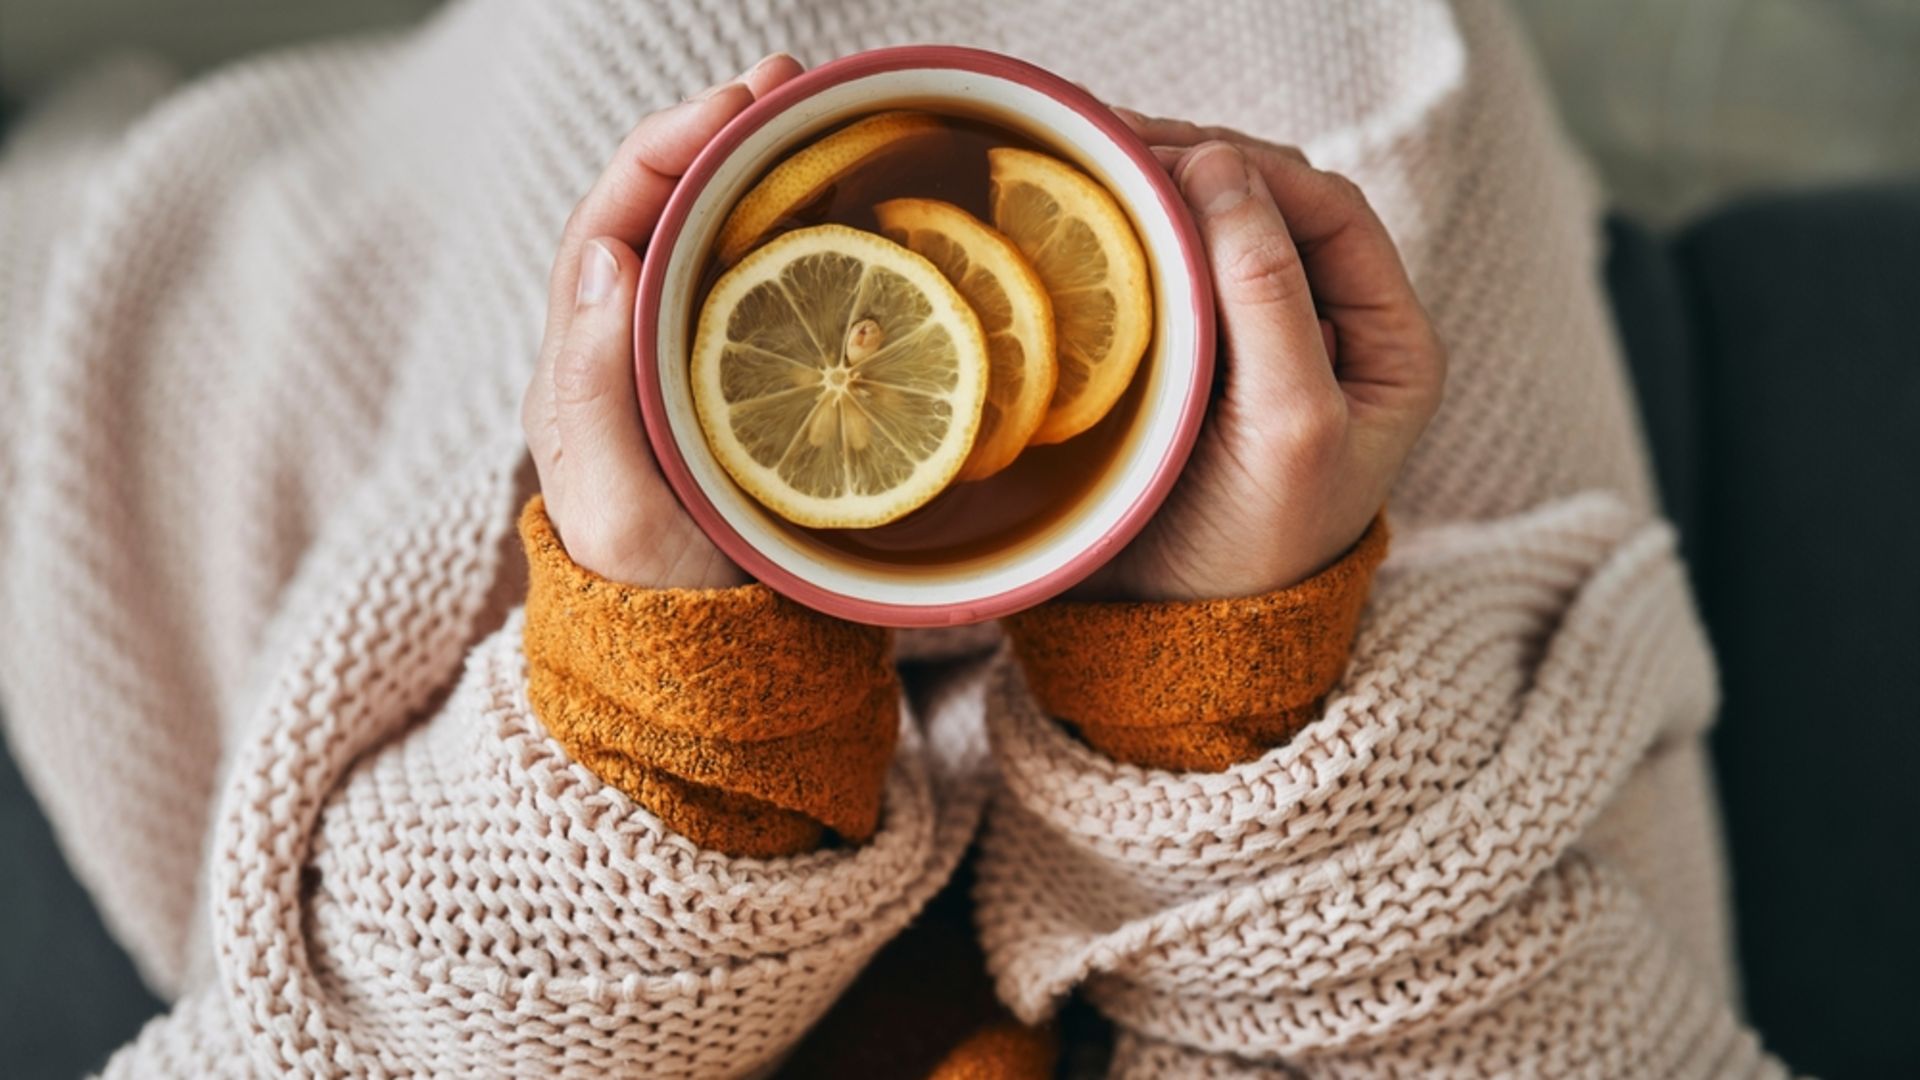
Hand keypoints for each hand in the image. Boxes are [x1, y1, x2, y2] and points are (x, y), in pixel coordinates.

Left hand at [521, 54, 804, 587]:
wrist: (715, 671)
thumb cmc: (660, 600)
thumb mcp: (619, 509)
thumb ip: (594, 393)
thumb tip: (603, 254)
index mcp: (584, 363)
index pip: (613, 221)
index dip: (668, 149)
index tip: (734, 107)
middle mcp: (631, 346)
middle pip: (665, 210)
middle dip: (721, 134)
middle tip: (792, 83)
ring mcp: (693, 363)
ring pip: (717, 240)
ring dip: (764, 169)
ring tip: (821, 113)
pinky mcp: (752, 386)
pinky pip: (768, 288)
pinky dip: (804, 231)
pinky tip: (852, 206)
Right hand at [1083, 111, 1446, 601]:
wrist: (1177, 641)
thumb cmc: (1254, 551)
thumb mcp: (1288, 426)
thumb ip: (1269, 300)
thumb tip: (1222, 169)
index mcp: (1388, 343)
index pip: (1330, 214)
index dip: (1258, 170)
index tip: (1172, 157)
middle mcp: (1331, 331)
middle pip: (1271, 209)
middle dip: (1199, 166)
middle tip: (1110, 145)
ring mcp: (1257, 346)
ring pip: (1216, 235)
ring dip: (1159, 196)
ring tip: (1089, 169)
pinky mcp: (1194, 365)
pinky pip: (1170, 278)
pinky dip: (1133, 243)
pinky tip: (1085, 225)